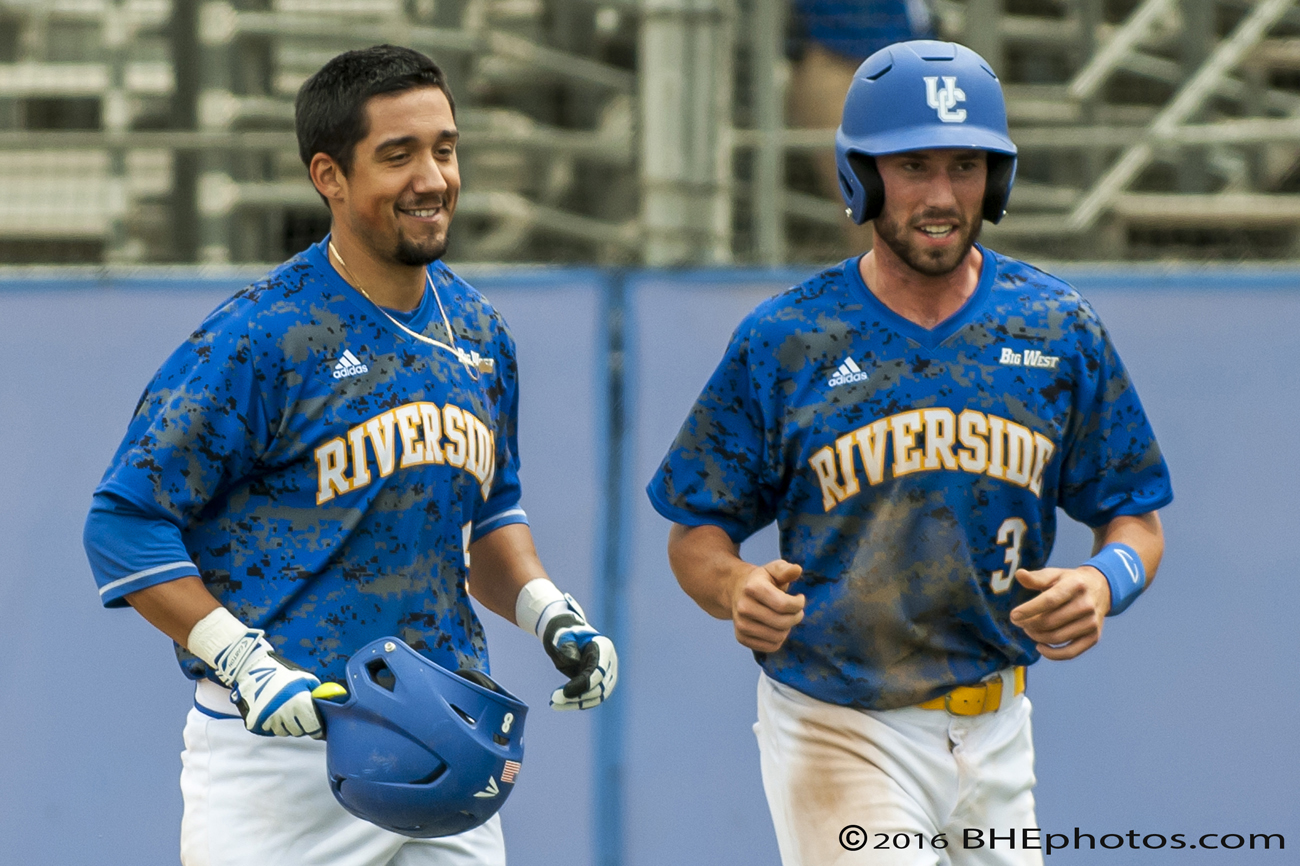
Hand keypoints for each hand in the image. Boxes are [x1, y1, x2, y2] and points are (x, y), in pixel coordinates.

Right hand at [215, 630, 323, 736]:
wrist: (253, 671)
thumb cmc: (282, 674)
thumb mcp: (305, 679)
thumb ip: (316, 694)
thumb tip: (328, 704)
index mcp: (300, 703)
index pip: (314, 727)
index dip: (317, 729)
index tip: (319, 729)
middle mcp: (286, 714)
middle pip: (299, 732)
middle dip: (302, 725)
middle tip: (300, 715)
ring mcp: (270, 720)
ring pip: (285, 732)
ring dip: (287, 725)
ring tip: (284, 709)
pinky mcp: (257, 724)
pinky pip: (271, 730)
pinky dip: (274, 724)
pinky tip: (273, 711)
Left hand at [541, 596, 618, 710]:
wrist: (565, 635)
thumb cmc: (563, 634)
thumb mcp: (562, 635)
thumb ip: (567, 645)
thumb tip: (573, 660)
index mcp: (604, 647)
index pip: (599, 671)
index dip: (584, 684)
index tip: (564, 691)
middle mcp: (610, 663)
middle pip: (600, 687)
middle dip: (578, 696)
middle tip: (554, 699)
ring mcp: (607, 675)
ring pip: (597, 697)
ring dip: (576, 703)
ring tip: (554, 704)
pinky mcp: (600, 684)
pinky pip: (592, 699)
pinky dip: (576, 704)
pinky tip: (559, 704)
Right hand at [730, 559, 804, 652]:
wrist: (737, 591)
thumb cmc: (762, 580)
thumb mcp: (773, 569)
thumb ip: (785, 569)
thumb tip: (797, 570)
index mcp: (752, 587)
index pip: (784, 604)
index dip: (799, 604)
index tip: (800, 598)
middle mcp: (743, 607)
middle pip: (782, 622)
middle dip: (796, 617)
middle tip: (796, 610)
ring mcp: (741, 624)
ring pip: (778, 637)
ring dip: (788, 628)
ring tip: (785, 617)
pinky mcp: (741, 638)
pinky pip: (771, 647)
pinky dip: (779, 639)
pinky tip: (776, 627)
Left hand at [1009, 566, 1110, 659]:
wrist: (1100, 589)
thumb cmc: (1069, 582)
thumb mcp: (1054, 574)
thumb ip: (1036, 577)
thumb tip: (1019, 574)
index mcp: (1075, 585)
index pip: (1049, 600)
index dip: (1029, 609)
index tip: (1013, 615)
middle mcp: (1086, 605)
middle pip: (1050, 622)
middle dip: (1028, 624)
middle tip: (1019, 622)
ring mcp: (1091, 623)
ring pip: (1056, 638)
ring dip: (1037, 637)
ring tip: (1028, 630)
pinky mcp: (1093, 637)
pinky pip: (1070, 653)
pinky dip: (1052, 654)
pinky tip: (1040, 646)